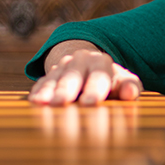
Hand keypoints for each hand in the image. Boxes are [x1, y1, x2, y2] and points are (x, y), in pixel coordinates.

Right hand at [28, 40, 142, 105]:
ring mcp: (62, 68)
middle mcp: (80, 60)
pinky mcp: (48, 77)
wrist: (90, 69)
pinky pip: (42, 83)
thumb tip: (130, 93)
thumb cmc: (112, 82)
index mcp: (101, 62)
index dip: (95, 89)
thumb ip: (129, 87)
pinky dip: (38, 92)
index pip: (99, 76)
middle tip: (61, 103)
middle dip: (67, 90)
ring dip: (48, 92)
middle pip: (73, 76)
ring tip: (43, 104)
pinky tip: (34, 102)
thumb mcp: (123, 82)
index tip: (91, 103)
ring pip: (54, 79)